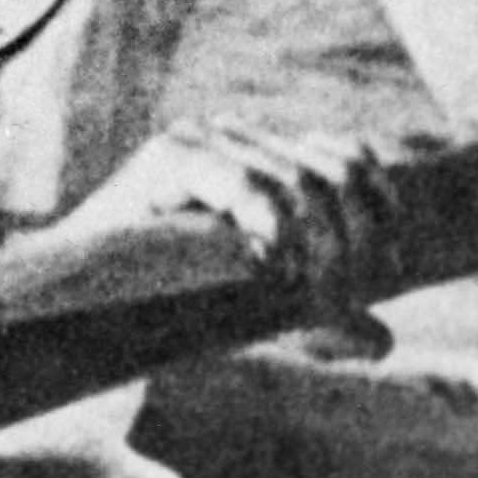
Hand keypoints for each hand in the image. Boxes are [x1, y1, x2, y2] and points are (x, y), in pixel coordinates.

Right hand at [52, 119, 399, 311]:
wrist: (87, 301)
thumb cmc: (175, 302)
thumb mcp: (267, 310)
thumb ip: (320, 317)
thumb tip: (382, 342)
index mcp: (266, 153)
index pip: (352, 156)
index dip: (383, 210)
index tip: (390, 269)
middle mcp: (237, 135)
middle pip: (336, 173)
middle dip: (356, 242)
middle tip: (341, 300)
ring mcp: (203, 140)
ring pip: (301, 184)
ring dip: (320, 248)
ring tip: (305, 294)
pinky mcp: (170, 157)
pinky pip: (247, 184)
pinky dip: (273, 229)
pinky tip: (270, 268)